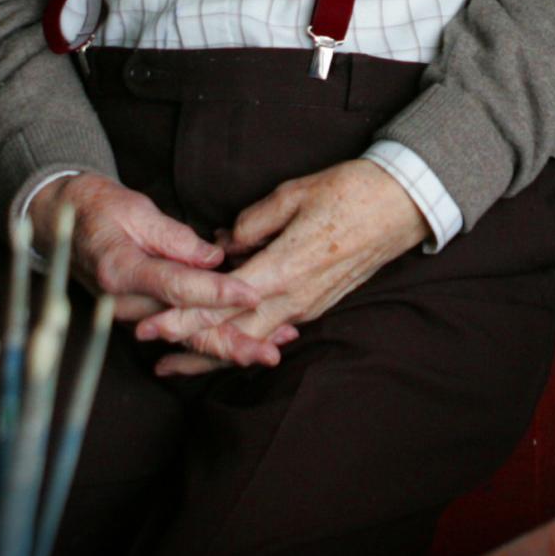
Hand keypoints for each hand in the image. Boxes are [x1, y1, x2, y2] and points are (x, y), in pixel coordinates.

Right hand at [32, 172, 278, 351]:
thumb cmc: (100, 210)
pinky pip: (181, 333)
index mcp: (120, 271)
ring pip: (186, 338)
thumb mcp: (136, 209)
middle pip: (185, 329)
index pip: (176, 287)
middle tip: (271, 352)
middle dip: (231, 343)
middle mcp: (124, 304)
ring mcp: (132, 316)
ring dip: (231, 345)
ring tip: (273, 348)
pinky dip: (215, 338)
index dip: (217, 292)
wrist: (64, 224)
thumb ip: (175, 237)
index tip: (252, 293)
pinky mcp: (142, 317)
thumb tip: (213, 257)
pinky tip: (249, 341)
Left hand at [136, 160, 429, 377]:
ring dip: (215, 353)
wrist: (403, 204)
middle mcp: (295, 297)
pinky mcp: (318, 304)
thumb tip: (222, 244)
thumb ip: (250, 222)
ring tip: (178, 364)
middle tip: (153, 356)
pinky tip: (225, 346)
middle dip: (191, 348)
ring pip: (253, 340)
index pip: (222, 303)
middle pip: (234, 335)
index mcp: (283, 268)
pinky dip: (244, 342)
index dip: (183, 317)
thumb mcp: (293, 194)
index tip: (150, 327)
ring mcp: (309, 305)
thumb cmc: (351, 191)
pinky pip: (273, 331)